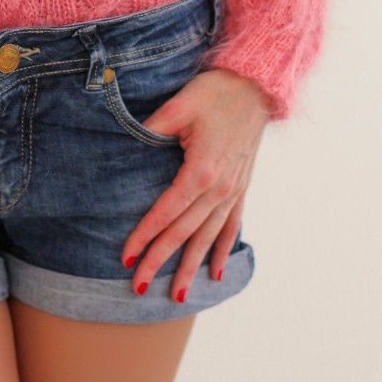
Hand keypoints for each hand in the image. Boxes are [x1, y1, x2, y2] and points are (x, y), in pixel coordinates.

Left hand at [120, 68, 270, 300]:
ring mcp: (233, 190)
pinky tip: (216, 273)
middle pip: (185, 233)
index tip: (126, 257)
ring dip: (191, 266)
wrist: (254, 86)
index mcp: (201, 170)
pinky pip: (232, 225)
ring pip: (208, 237)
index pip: (166, 213)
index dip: (145, 236)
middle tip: (139, 287)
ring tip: (176, 295)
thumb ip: (154, 126)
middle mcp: (219, 188)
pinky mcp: (241, 187)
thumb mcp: (179, 104)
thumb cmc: (215, 92)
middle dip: (161, 261)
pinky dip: (223, 250)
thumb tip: (129, 138)